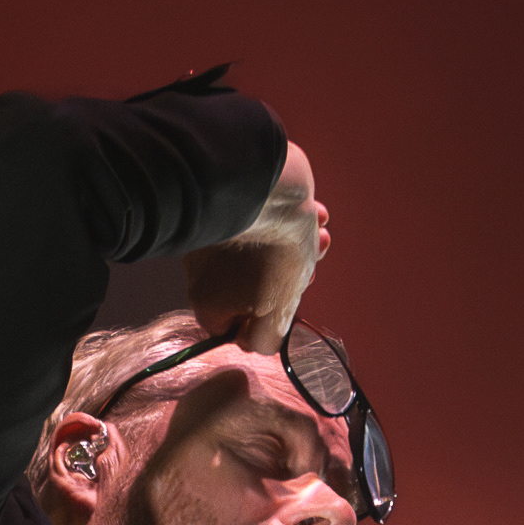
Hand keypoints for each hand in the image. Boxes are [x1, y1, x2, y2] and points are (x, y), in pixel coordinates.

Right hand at [183, 140, 330, 353]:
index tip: (286, 306)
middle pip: (253, 289)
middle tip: (309, 266)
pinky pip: (263, 223)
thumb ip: (265, 339)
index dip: (263, 321)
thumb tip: (259, 343)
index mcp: (208, 301)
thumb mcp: (275, 313)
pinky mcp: (233, 207)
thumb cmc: (270, 253)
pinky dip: (290, 223)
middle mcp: (205, 271)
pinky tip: (313, 214)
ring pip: (264, 254)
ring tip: (319, 234)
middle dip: (289, 279)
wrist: (265, 181)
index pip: (233, 327)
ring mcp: (217, 236)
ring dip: (297, 248)